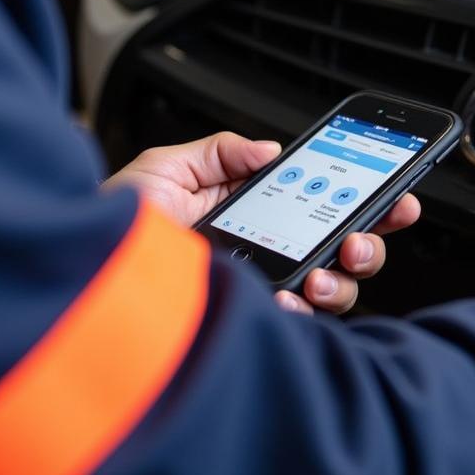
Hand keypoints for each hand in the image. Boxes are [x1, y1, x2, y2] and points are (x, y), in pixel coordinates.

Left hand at [104, 131, 420, 314]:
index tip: (394, 187)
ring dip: (344, 277)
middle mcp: (265, 253)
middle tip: (368, 229)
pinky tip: (290, 300)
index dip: (364, 195)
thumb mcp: (166, 169)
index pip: (321, 203)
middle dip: (372, 238)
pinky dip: (302, 312)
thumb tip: (271, 149)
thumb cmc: (114, 229)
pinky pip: (297, 325)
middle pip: (342, 248)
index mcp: (252, 212)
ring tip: (325, 268)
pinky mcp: (251, 322)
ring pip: (332, 289)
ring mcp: (261, 292)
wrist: (80, 280)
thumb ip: (222, 151)